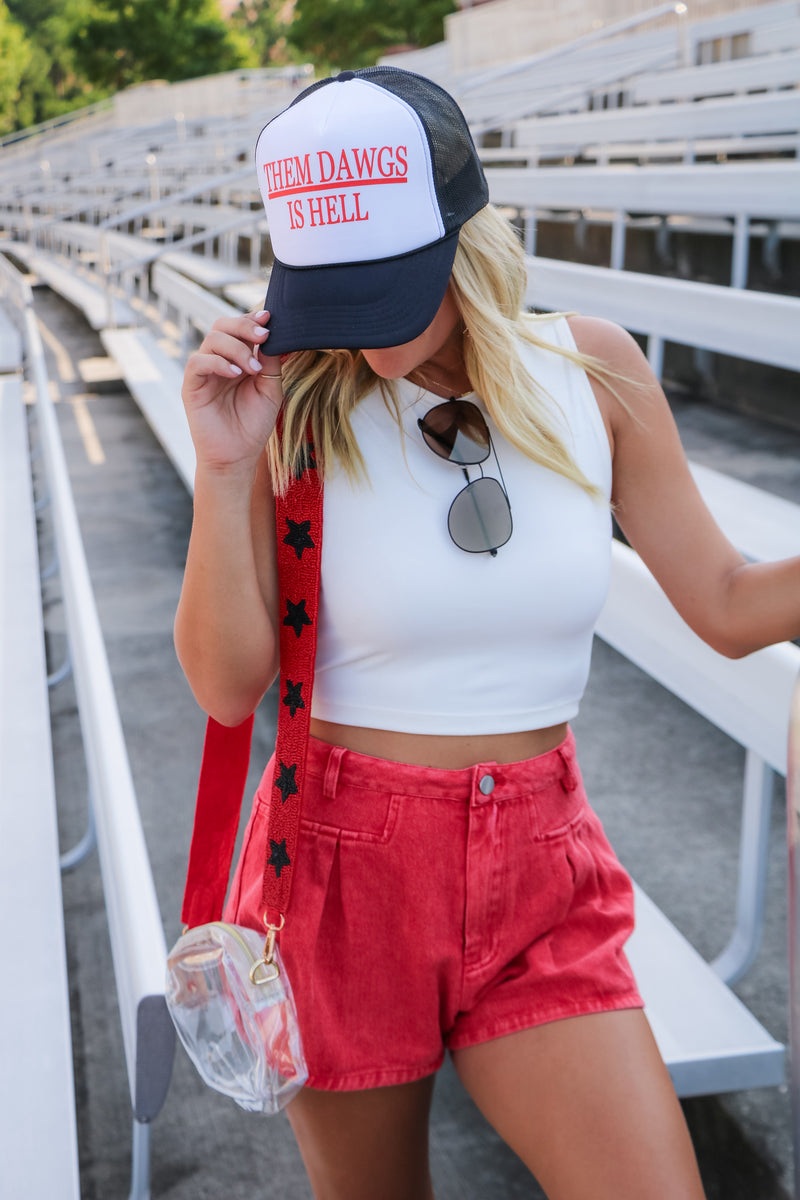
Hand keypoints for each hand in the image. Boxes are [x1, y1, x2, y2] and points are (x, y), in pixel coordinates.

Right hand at [181, 310, 283, 473]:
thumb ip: (271, 363)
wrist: (237, 456)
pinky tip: (236, 374)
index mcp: (237, 359)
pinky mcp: (191, 386)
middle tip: (264, 336)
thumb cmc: (253, 426)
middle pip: (222, 326)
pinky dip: (218, 363)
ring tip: (253, 369)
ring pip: (212, 340)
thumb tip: (276, 336)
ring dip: (237, 349)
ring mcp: (204, 372)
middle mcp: (219, 361)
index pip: (239, 329)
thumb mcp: (270, 390)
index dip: (252, 319)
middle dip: (244, 326)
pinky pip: (198, 362)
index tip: (270, 318)